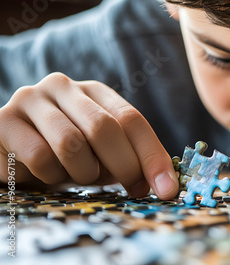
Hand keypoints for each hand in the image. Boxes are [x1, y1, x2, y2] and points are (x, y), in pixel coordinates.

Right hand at [0, 72, 178, 198]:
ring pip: (71, 145)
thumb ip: (132, 159)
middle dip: (124, 167)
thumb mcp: (103, 153)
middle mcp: (62, 86)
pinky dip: (50, 177)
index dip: (153, 156)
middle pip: (104, 128)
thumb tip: (166, 184)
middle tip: (132, 189)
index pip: (132, 119)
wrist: (13, 151)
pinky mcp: (3, 121)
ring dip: (82, 173)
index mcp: (94, 91)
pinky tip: (46, 174)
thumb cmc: (67, 154)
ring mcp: (30, 100)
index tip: (167, 189)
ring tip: (77, 176)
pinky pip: (39, 157)